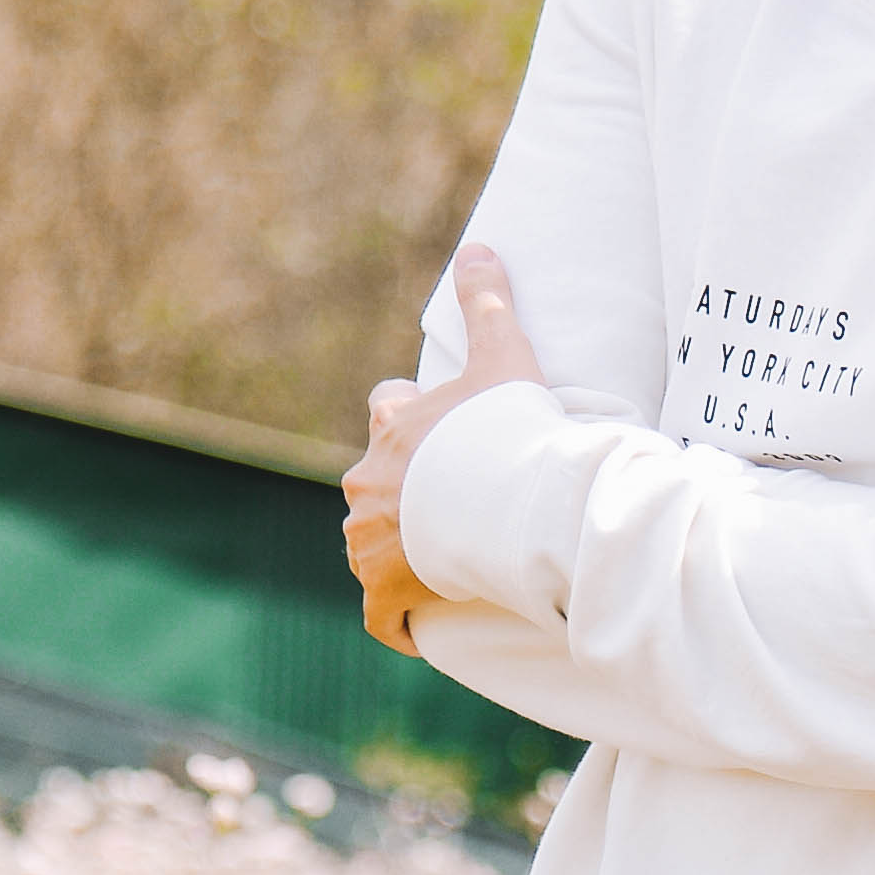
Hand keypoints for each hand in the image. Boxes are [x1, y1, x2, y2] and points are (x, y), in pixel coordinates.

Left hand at [344, 243, 546, 657]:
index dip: (408, 419)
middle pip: (371, 482)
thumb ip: (488, 301)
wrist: (505, 500)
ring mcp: (372, 537)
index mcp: (394, 424)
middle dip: (399, 493)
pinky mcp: (383, 587)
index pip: (387, 410)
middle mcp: (368, 479)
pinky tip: (412, 630)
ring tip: (439, 567)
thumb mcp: (503, 355)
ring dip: (395, 553)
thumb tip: (480, 244)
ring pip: (369, 544)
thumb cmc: (504, 429)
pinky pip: (380, 612)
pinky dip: (394, 620)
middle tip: (448, 509)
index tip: (435, 435)